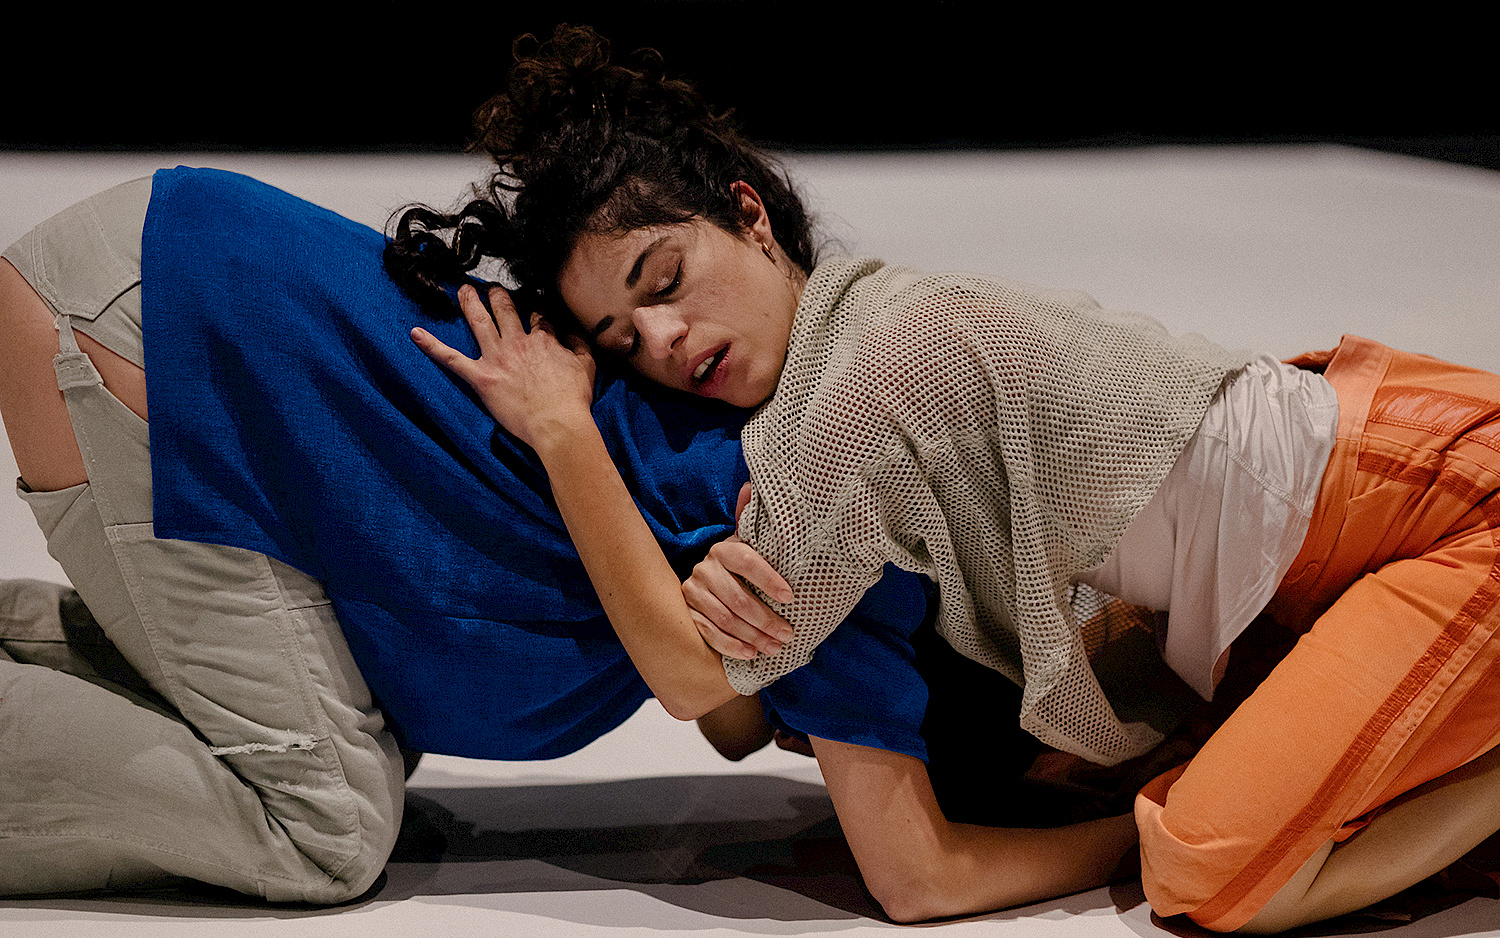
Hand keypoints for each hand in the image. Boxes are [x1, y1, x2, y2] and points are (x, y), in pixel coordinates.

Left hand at [411, 284, 595, 450]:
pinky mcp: (481, 377)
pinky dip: (432, 346)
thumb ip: (579, 344)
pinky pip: (451, 359)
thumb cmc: (573, 399)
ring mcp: (496, 357)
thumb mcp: (586, 366)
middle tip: (492, 289)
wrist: (557, 422)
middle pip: (505, 309)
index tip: (532, 309)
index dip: (534, 311)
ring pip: (479, 322)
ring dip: (469, 303)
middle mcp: (517, 342)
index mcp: (543, 339)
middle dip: (497, 296)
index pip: (536, 316)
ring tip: (462, 291)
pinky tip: (415, 333)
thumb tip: (571, 332)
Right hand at [683, 483, 794, 658]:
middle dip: (766, 619)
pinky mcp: (688, 613)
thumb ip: (751, 519)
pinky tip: (751, 654)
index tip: (791, 597)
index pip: (746, 561)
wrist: (708, 584)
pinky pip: (709, 633)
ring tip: (776, 647)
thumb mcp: (747, 542)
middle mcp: (704, 569)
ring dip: (754, 636)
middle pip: (737, 598)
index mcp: (723, 549)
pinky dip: (732, 646)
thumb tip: (751, 484)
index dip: (768, 579)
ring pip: (726, 619)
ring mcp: (693, 593)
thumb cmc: (739, 565)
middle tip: (788, 633)